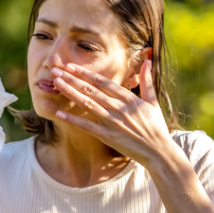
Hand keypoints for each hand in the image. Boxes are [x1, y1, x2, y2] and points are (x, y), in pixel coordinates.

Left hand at [51, 60, 175, 168]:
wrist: (158, 151)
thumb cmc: (156, 127)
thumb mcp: (153, 102)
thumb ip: (147, 81)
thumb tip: (148, 61)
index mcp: (128, 98)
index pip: (103, 82)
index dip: (86, 73)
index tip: (72, 66)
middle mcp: (118, 108)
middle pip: (91, 90)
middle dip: (72, 79)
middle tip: (56, 71)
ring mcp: (112, 122)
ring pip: (87, 104)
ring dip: (70, 93)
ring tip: (56, 84)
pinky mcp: (108, 136)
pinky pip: (87, 126)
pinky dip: (73, 120)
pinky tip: (59, 113)